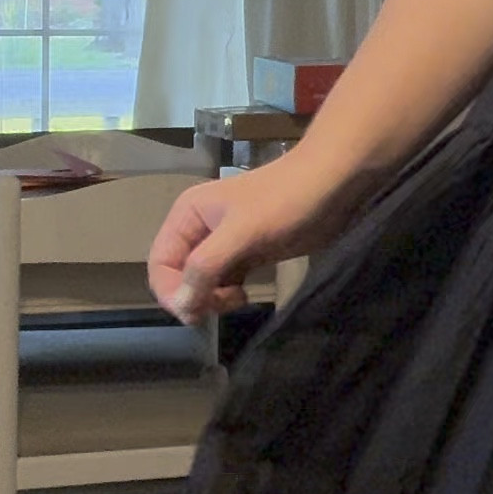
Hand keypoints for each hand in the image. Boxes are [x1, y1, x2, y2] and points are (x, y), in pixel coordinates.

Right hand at [148, 155, 361, 323]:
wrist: (332, 182)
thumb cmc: (285, 200)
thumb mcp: (242, 232)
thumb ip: (206, 267)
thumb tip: (180, 305)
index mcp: (187, 216)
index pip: (159, 264)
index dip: (170, 291)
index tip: (196, 311)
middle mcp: (199, 229)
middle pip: (178, 276)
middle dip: (193, 296)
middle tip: (223, 303)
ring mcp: (224, 242)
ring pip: (201, 283)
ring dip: (211, 299)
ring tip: (238, 299)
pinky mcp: (248, 253)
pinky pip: (223, 282)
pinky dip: (227, 295)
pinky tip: (244, 296)